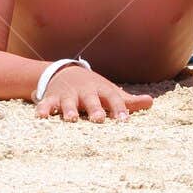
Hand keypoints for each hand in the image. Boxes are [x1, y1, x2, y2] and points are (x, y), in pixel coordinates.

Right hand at [35, 65, 152, 123]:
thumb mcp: (110, 91)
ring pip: (68, 103)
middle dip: (94, 109)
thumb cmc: (93, 88)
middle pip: (91, 100)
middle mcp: (85, 92)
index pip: (113, 98)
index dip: (119, 109)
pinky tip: (41, 117)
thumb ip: (128, 101)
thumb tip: (151, 102)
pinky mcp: (52, 98)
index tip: (124, 121)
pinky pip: (46, 104)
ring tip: (71, 119)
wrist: (64, 71)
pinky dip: (43, 109)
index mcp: (101, 90)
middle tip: (98, 119)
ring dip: (69, 110)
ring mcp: (68, 95)